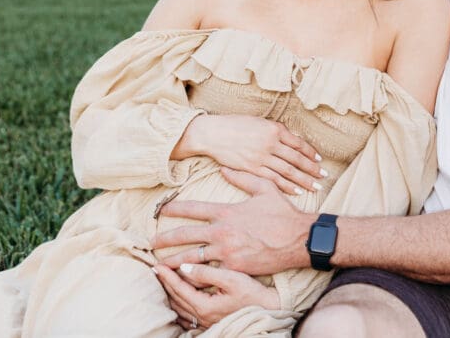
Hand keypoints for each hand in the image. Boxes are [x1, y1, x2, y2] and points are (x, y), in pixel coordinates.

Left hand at [153, 167, 314, 275]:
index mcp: (227, 211)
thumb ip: (242, 177)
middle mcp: (222, 231)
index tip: (162, 211)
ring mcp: (227, 251)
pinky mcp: (234, 267)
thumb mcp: (264, 188)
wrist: (298, 238)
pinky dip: (195, 275)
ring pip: (192, 257)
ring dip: (174, 261)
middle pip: (186, 235)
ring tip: (159, 266)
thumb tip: (223, 169)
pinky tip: (184, 279)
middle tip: (151, 243)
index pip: (193, 208)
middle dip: (165, 239)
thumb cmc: (283, 212)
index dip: (175, 209)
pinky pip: (210, 273)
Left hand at [155, 262, 280, 329]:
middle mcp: (202, 315)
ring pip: (179, 307)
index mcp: (205, 305)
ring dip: (170, 293)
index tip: (157, 264)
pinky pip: (186, 314)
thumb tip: (185, 267)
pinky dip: (178, 303)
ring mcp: (205, 320)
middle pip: (176, 299)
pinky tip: (177, 297)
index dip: (167, 276)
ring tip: (163, 280)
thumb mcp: (231, 278)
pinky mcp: (210, 320)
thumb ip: (207, 273)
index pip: (179, 289)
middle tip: (155, 269)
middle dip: (165, 284)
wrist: (269, 309)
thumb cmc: (252, 292)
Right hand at [173, 115, 325, 195]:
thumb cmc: (235, 124)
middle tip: (323, 176)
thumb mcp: (259, 122)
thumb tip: (291, 140)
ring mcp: (261, 157)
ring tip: (315, 186)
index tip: (319, 159)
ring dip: (304, 180)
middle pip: (297, 159)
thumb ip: (275, 131)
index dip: (310, 152)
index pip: (298, 143)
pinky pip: (273, 179)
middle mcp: (270, 143)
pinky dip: (287, 186)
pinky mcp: (252, 168)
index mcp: (274, 129)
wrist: (212, 133)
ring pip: (288, 171)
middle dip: (312, 168)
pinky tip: (297, 191)